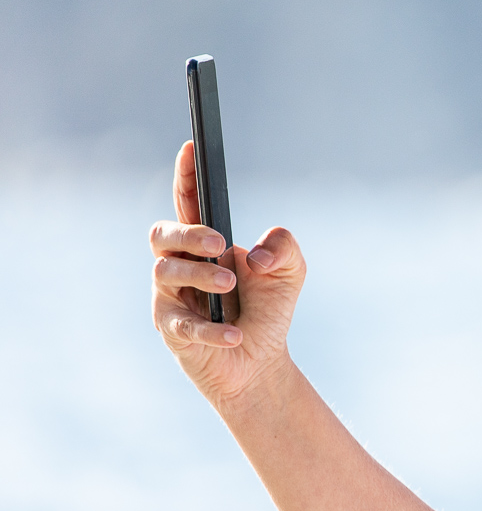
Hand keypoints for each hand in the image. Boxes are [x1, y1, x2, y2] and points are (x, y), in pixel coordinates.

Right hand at [149, 139, 305, 410]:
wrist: (261, 363)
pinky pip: (182, 324)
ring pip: (165, 272)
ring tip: (232, 285)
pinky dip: (211, 330)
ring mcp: (170, 296)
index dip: (185, 175)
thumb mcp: (290, 271)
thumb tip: (254, 255)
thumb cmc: (268, 309)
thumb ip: (283, 247)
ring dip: (201, 275)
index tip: (191, 147)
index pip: (188, 202)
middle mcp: (179, 264)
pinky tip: (235, 334)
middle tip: (222, 244)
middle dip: (189, 234)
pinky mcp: (172, 331)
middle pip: (162, 233)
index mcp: (205, 242)